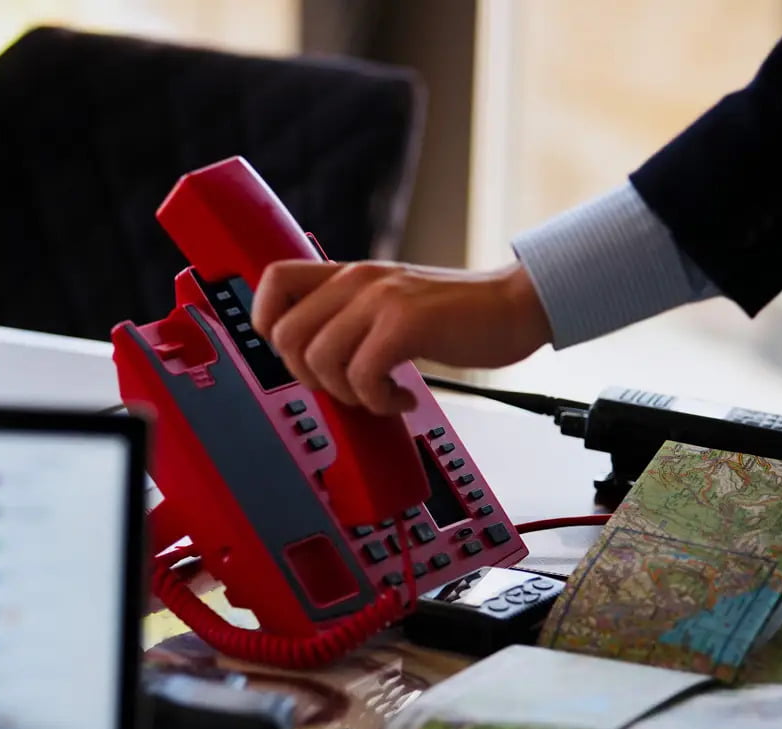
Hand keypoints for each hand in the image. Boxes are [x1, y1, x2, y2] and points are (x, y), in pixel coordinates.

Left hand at [250, 260, 552, 413]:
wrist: (513, 306)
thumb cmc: (457, 314)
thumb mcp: (391, 304)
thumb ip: (351, 317)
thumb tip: (311, 358)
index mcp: (349, 274)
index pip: (274, 280)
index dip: (269, 324)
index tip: (299, 356)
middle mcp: (358, 279)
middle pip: (285, 334)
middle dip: (309, 377)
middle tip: (346, 386)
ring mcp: (380, 299)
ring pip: (319, 360)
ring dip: (347, 393)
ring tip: (380, 394)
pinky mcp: (405, 324)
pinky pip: (361, 376)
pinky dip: (379, 401)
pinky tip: (403, 397)